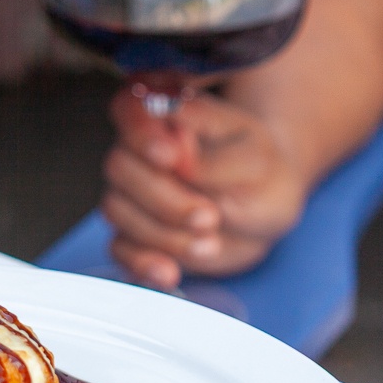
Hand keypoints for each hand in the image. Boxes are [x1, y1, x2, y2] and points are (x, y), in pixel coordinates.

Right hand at [101, 86, 308, 289]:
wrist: (265, 207)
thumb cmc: (259, 172)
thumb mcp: (255, 160)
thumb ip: (217, 159)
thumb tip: (182, 161)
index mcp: (168, 117)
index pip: (129, 109)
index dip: (140, 133)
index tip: (171, 156)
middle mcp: (141, 152)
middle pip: (120, 166)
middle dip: (163, 198)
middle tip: (209, 216)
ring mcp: (134, 193)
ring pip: (118, 209)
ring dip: (162, 233)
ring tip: (210, 242)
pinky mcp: (135, 232)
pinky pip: (120, 247)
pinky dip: (142, 263)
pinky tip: (170, 272)